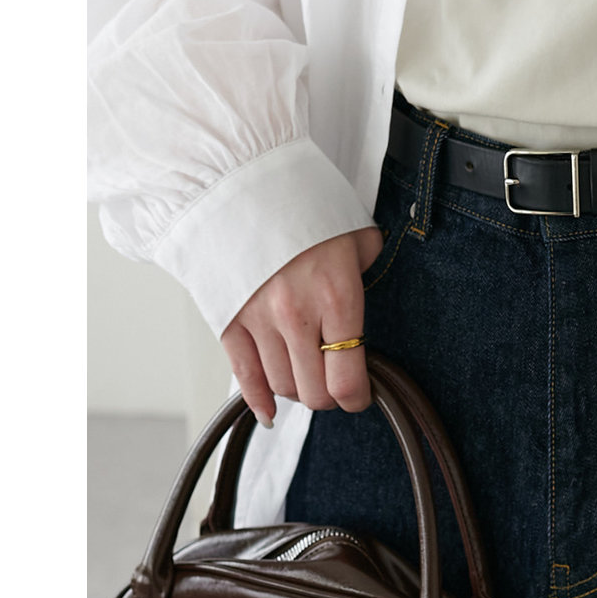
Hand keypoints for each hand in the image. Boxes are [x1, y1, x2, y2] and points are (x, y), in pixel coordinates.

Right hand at [219, 226, 383, 426]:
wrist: (245, 186)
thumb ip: (368, 269)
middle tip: (336, 386)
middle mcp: (298, 316)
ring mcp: (259, 321)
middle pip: (314, 392)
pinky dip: (258, 400)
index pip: (348, 379)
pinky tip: (270, 411)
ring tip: (308, 377)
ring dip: (298, 390)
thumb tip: (366, 290)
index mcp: (338, 297)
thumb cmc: (306, 206)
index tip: (361, 396)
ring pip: (282, 386)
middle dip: (330, 396)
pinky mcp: (228, 321)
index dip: (358, 398)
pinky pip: (244, 377)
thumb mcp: (358, 234)